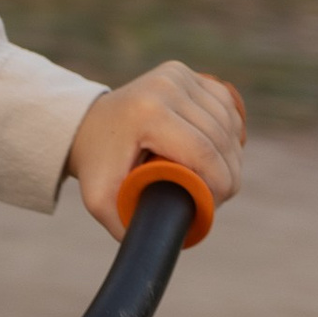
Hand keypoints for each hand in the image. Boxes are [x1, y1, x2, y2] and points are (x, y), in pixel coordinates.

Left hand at [64, 62, 245, 229]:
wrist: (86, 126)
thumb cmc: (98, 165)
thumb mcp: (100, 200)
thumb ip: (128, 227)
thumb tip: (161, 245)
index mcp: (148, 113)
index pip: (203, 152)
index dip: (220, 184)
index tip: (214, 206)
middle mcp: (165, 86)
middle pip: (220, 139)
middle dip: (227, 174)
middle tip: (217, 198)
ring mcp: (176, 74)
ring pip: (227, 123)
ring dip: (230, 154)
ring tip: (216, 177)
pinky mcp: (184, 71)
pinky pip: (225, 105)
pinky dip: (228, 130)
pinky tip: (218, 149)